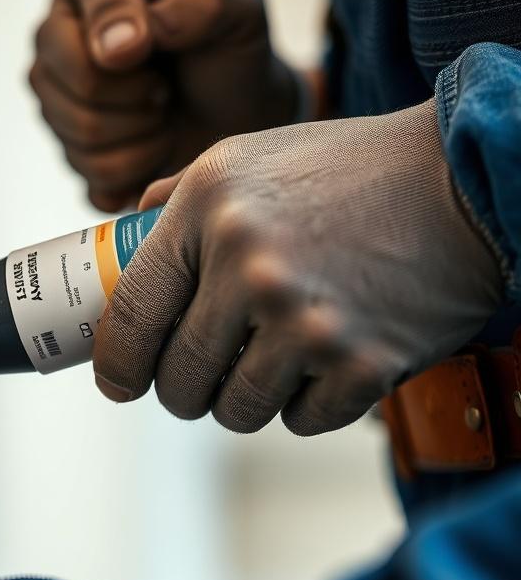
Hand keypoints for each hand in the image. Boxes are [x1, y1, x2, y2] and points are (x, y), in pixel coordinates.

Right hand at [29, 0, 299, 211]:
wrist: (240, 109)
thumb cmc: (229, 49)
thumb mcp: (233, 8)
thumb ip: (193, 3)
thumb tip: (122, 46)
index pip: (67, 34)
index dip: (116, 51)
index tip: (152, 50)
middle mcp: (55, 50)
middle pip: (76, 92)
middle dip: (137, 98)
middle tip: (166, 88)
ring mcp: (57, 108)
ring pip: (84, 140)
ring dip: (144, 136)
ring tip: (165, 114)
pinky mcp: (76, 160)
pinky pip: (94, 182)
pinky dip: (139, 173)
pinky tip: (155, 148)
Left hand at [92, 99, 503, 434]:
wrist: (463, 180)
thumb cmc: (345, 170)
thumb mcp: (246, 157)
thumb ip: (178, 201)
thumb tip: (124, 238)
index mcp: (209, 209)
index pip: (133, 314)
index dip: (116, 364)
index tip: (117, 383)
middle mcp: (251, 267)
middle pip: (179, 379)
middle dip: (181, 389)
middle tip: (199, 376)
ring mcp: (308, 322)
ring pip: (235, 410)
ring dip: (242, 398)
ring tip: (268, 362)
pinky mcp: (362, 366)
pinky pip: (299, 422)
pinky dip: (303, 404)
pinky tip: (321, 363)